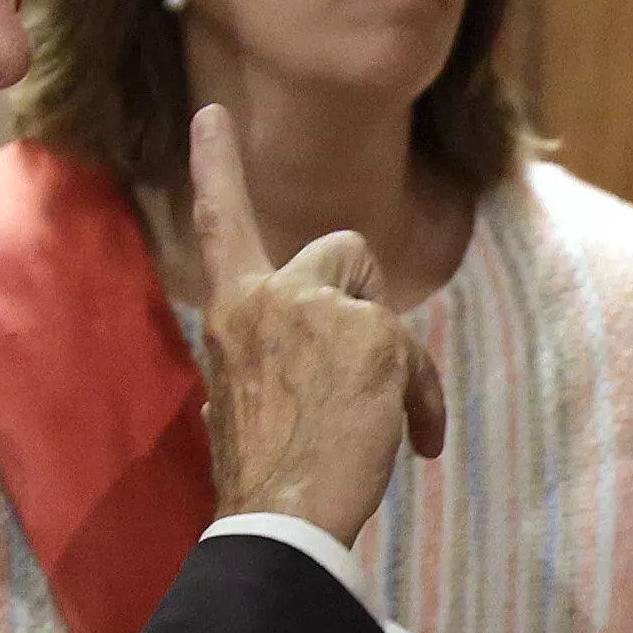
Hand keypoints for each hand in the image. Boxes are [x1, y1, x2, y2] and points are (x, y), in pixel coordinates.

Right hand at [188, 106, 446, 543]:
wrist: (280, 519)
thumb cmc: (267, 474)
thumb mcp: (244, 396)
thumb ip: (273, 351)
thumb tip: (318, 353)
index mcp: (229, 312)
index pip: (220, 222)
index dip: (216, 166)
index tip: (212, 113)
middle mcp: (266, 296)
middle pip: (344, 250)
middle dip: (366, 300)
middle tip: (363, 370)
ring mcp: (316, 308)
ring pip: (383, 298)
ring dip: (395, 356)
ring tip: (382, 420)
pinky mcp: (367, 331)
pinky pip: (415, 354)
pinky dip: (421, 399)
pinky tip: (412, 442)